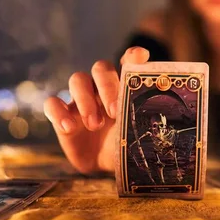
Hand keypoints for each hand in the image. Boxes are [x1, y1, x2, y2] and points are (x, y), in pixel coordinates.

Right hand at [44, 47, 149, 172]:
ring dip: (85, 99)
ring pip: (77, 80)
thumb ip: (147, 123)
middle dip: (107, 86)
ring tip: (94, 124)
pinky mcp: (62, 114)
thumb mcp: (140, 135)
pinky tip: (69, 128)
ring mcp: (81, 98)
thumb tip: (166, 122)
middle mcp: (102, 86)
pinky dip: (58, 112)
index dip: (133, 56)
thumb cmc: (129, 143)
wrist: (109, 163)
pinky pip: (53, 103)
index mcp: (124, 85)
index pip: (128, 61)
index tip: (140, 57)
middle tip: (114, 112)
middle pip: (100, 68)